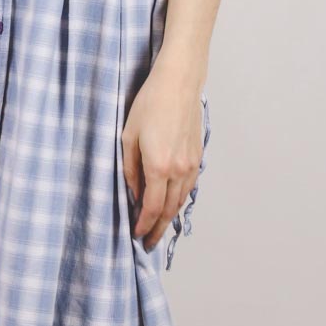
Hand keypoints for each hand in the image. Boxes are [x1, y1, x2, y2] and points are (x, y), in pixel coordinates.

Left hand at [122, 74, 204, 252]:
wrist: (178, 83)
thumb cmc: (149, 104)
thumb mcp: (128, 136)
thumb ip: (130, 169)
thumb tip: (134, 192)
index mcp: (158, 166)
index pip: (152, 208)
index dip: (143, 225)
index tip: (136, 235)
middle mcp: (178, 170)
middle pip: (169, 210)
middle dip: (157, 229)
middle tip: (148, 243)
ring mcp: (191, 164)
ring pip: (180, 201)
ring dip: (169, 217)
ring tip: (158, 228)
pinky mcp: (197, 156)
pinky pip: (188, 187)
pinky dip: (179, 200)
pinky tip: (171, 203)